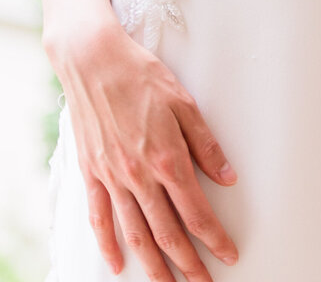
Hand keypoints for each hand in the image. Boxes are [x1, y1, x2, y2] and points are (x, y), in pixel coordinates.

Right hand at [51, 14, 238, 278]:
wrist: (93, 59)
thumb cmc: (141, 75)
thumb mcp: (184, 102)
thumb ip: (206, 145)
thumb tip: (228, 178)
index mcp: (167, 158)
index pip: (196, 213)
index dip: (215, 239)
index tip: (229, 255)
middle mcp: (139, 176)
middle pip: (168, 234)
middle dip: (188, 265)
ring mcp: (112, 178)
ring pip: (135, 235)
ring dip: (153, 267)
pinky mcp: (91, 173)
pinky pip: (100, 219)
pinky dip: (108, 245)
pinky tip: (118, 265)